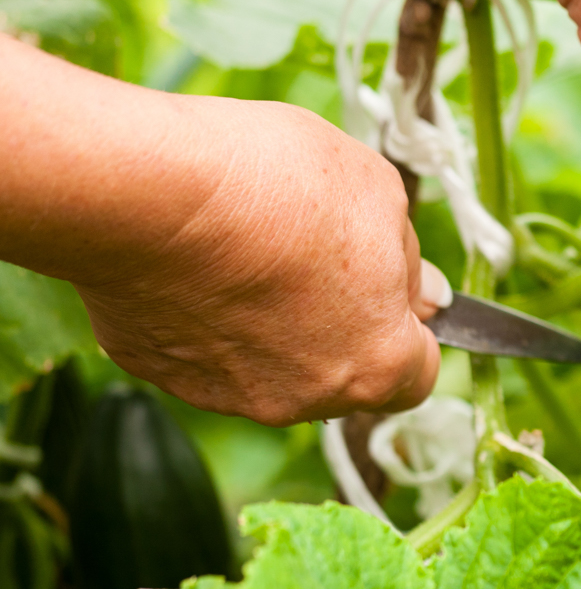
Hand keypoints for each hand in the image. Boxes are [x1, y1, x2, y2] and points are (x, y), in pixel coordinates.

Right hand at [0, 39, 441, 425]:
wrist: (147, 189)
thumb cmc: (278, 188)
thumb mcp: (380, 194)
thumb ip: (407, 262)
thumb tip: (424, 295)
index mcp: (378, 366)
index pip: (417, 373)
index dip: (406, 327)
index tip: (390, 288)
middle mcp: (307, 400)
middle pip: (341, 373)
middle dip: (338, 324)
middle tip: (311, 255)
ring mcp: (228, 394)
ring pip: (269, 366)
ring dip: (269, 324)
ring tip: (245, 251)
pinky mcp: (159, 373)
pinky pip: (198, 350)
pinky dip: (203, 317)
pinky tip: (191, 262)